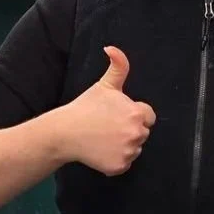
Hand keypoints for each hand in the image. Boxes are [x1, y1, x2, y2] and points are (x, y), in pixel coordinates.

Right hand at [58, 47, 156, 175]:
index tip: (117, 115)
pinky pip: (125, 163)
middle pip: (142, 133)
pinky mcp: (119, 166)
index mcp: (137, 113)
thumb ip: (118, 66)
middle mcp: (136, 133)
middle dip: (129, 129)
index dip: (134, 114)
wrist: (65, 132)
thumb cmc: (85, 107)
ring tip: (104, 138)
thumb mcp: (104, 85)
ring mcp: (128, 151)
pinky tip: (101, 150)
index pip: (148, 116)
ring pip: (135, 149)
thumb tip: (112, 48)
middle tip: (108, 126)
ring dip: (124, 145)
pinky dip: (115, 160)